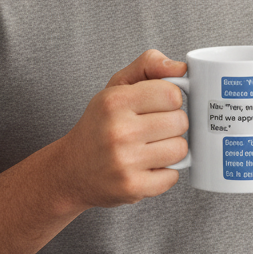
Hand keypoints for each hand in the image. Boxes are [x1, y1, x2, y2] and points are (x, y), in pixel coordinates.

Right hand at [55, 50, 187, 209]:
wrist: (72, 169)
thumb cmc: (99, 125)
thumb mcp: (116, 86)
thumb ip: (148, 66)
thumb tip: (180, 68)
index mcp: (115, 101)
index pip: (172, 94)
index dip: (171, 99)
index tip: (159, 105)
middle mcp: (119, 131)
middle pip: (180, 121)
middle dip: (172, 123)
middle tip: (153, 127)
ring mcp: (126, 161)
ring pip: (180, 149)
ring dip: (171, 148)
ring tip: (151, 146)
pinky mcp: (133, 187)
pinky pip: (173, 176)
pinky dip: (165, 172)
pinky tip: (148, 165)